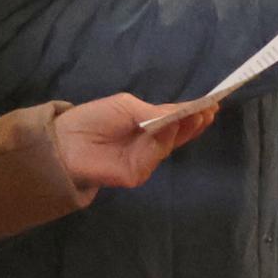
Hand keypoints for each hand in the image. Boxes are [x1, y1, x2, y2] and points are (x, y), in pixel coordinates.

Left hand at [51, 94, 211, 191]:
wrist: (64, 142)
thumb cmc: (93, 119)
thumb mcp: (127, 107)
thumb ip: (155, 112)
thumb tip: (182, 113)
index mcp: (147, 126)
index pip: (175, 121)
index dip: (193, 114)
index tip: (213, 104)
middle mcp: (149, 144)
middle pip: (178, 135)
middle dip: (194, 122)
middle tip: (210, 110)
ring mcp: (144, 160)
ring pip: (170, 145)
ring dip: (183, 129)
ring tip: (196, 113)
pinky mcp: (137, 173)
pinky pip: (155, 156)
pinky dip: (163, 142)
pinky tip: (170, 127)